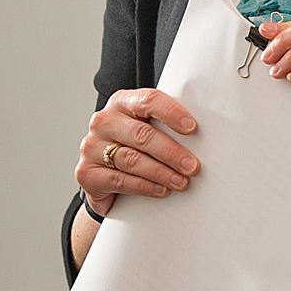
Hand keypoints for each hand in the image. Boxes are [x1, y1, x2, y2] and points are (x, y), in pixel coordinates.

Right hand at [76, 88, 200, 218]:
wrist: (103, 176)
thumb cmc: (133, 147)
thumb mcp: (147, 128)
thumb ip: (164, 124)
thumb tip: (203, 134)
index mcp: (121, 102)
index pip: (148, 101)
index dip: (171, 113)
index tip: (192, 127)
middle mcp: (103, 121)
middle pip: (142, 134)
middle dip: (172, 152)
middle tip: (193, 166)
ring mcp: (91, 147)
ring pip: (132, 160)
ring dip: (162, 172)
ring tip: (182, 182)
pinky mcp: (87, 173)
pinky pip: (120, 180)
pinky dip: (145, 186)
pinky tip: (162, 190)